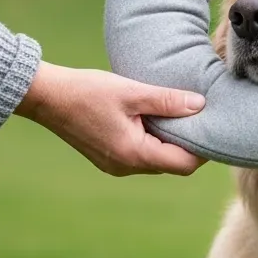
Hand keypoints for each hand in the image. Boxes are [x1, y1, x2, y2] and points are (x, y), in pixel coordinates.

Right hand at [15, 62, 206, 176]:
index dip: (203, 149)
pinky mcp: (107, 158)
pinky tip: (152, 117)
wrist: (46, 97)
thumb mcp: (132, 91)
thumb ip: (167, 100)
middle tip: (197, 116)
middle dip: (187, 144)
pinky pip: (140, 155)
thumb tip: (200, 105)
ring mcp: (115, 165)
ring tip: (175, 113)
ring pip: (156, 160)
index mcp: (134, 154)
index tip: (211, 125)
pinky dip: (152, 140)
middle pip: (172, 164)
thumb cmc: (87, 91)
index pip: (184, 164)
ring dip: (168, 141)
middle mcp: (126, 167)